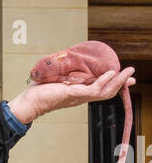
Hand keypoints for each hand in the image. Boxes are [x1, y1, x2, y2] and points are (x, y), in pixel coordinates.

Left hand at [8, 66, 135, 124]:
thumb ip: (68, 73)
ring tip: (128, 71)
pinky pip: (93, 89)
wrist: (30, 102)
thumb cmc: (41, 91)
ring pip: (105, 91)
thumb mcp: (59, 79)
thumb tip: (71, 60)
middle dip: (121, 83)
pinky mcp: (74, 95)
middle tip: (133, 74)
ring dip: (118, 81)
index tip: (126, 77)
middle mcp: (83, 97)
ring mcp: (80, 97)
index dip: (114, 84)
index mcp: (81, 93)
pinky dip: (104, 81)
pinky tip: (110, 73)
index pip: (101, 89)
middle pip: (107, 91)